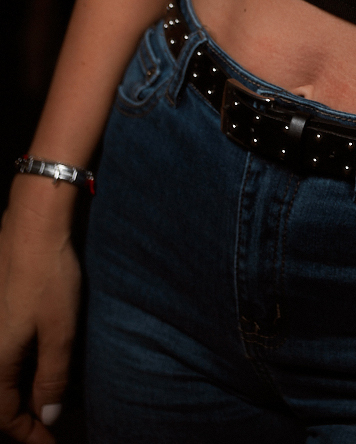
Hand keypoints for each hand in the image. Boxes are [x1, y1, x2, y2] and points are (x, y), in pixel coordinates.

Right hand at [0, 187, 80, 441]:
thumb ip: (53, 377)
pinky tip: (36, 368)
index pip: (6, 418)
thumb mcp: (61, 330)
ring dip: (17, 397)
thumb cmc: (48, 273)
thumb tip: (48, 415)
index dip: (30, 436)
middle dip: (21, 421)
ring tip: (45, 402)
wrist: (33, 222)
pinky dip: (14, 373)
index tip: (52, 443)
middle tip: (47, 428)